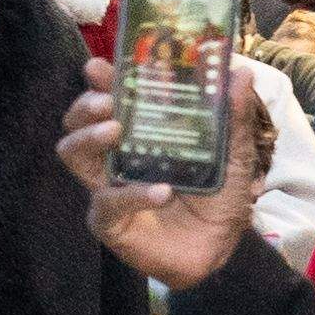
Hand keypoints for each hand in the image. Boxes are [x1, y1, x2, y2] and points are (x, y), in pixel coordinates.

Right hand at [58, 65, 273, 287]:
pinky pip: (108, 203)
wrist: (220, 248)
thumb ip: (234, 117)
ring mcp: (108, 186)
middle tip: (107, 101)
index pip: (111, 98)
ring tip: (115, 131)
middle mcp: (116, 154)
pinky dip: (133, 195)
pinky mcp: (110, 220)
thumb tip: (241, 74)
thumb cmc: (219, 198)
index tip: (99, 67)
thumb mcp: (233, 154)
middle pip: (77, 121)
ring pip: (73, 154)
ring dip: (89, 137)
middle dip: (85, 105)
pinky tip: (161, 191)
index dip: (101, 80)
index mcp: (140, 132)